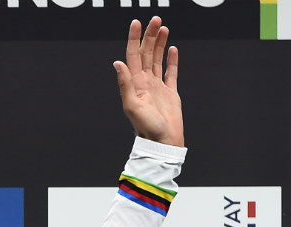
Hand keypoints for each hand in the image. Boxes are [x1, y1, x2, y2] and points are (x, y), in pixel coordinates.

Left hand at [113, 17, 182, 147]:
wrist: (163, 143)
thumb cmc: (147, 128)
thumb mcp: (132, 106)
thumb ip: (125, 84)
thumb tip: (118, 63)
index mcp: (135, 84)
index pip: (133, 55)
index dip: (134, 38)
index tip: (136, 23)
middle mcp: (145, 83)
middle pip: (146, 53)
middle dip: (150, 36)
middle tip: (155, 19)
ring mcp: (158, 87)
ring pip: (157, 60)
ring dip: (159, 43)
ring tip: (163, 28)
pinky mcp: (170, 94)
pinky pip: (170, 73)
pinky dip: (172, 61)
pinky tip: (172, 49)